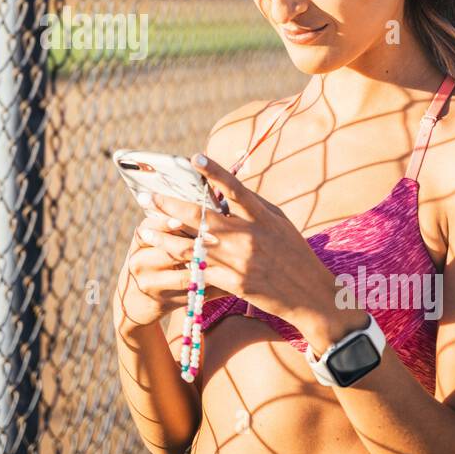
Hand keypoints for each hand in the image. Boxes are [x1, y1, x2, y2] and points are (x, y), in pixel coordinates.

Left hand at [135, 154, 332, 330]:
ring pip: (191, 245)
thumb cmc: (295, 255)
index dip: (214, 172)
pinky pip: (200, 269)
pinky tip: (163, 255)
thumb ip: (254, 206)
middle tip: (147, 198)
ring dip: (164, 235)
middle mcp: (248, 236)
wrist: (310, 295)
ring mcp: (238, 261)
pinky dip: (180, 261)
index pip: (235, 189)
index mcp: (262, 218)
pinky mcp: (232, 282)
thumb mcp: (280, 223)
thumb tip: (227, 187)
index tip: (194, 158)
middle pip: (201, 217)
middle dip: (169, 205)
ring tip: (144, 228)